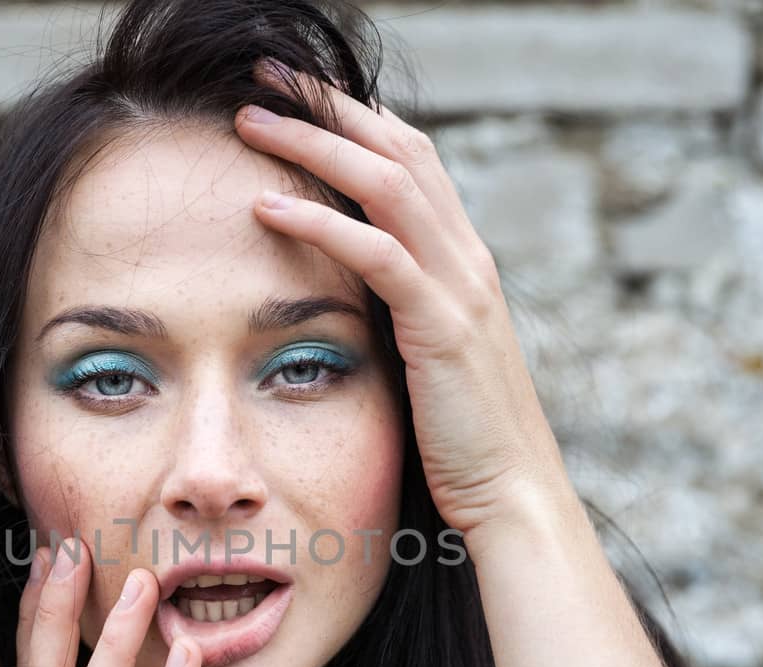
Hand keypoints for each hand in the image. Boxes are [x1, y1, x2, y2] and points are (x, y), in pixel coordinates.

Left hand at [233, 58, 578, 538]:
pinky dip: (320, 224)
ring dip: (314, 143)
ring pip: (387, 184)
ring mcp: (461, 289)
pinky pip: (378, 255)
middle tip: (265, 74)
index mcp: (465, 262)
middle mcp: (469, 259)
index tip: (297, 92)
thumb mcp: (427, 358)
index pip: (412, 160)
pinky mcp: (442, 328)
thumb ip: (399, 313)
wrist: (513, 496)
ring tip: (249, 120)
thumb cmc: (460, 441)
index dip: (356, 117)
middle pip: (399, 148)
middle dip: (331, 104)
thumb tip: (345, 293)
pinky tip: (265, 209)